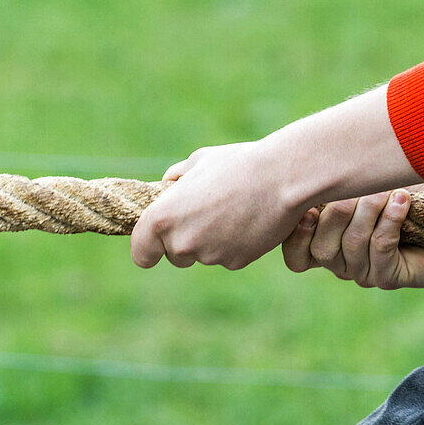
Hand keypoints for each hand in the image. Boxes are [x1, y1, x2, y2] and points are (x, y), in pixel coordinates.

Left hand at [130, 141, 302, 269]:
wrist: (282, 178)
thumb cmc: (238, 164)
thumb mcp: (199, 161)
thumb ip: (177, 179)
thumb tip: (168, 186)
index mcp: (163, 218)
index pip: (141, 253)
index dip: (148, 249)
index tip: (155, 245)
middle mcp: (182, 242)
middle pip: (174, 256)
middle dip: (185, 241)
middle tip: (207, 215)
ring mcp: (210, 256)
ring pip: (204, 255)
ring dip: (212, 240)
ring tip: (234, 210)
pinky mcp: (236, 262)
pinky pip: (228, 257)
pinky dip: (236, 244)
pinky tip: (249, 220)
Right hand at [281, 185, 423, 288]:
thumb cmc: (402, 192)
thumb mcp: (365, 182)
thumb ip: (336, 179)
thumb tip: (314, 153)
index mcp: (327, 245)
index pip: (296, 258)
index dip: (296, 238)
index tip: (306, 210)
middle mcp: (341, 264)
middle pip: (322, 249)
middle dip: (337, 212)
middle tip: (358, 186)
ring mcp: (365, 273)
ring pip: (352, 244)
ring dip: (368, 210)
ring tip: (386, 189)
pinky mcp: (391, 276)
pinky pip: (381, 247)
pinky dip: (389, 219)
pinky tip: (402, 200)